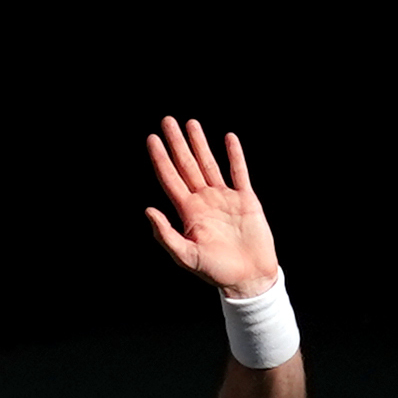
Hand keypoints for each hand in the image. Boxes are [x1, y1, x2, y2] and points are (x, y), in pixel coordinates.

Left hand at [144, 117, 279, 298]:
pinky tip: (228, 138)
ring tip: (191, 123)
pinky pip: (239, 172)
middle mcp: (203, 201)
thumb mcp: (186, 256)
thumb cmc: (215, 270)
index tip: (152, 139)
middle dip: (177, 143)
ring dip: (200, 143)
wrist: (248, 277)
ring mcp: (224, 198)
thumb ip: (166, 234)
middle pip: (186, 165)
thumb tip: (148, 210)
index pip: (170, 179)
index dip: (160, 159)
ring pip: (209, 164)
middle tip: (167, 120)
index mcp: (188, 213)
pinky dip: (234, 155)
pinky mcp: (245, 200)